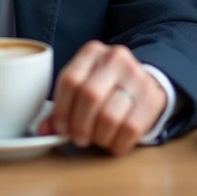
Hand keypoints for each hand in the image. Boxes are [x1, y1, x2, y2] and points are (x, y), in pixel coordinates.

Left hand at [39, 41, 166, 155]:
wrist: (143, 82)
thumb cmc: (105, 87)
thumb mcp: (83, 86)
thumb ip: (63, 107)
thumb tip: (44, 130)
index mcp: (92, 52)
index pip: (70, 80)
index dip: (62, 110)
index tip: (61, 127)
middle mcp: (115, 58)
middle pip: (90, 96)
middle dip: (80, 125)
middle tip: (79, 138)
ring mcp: (137, 76)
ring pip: (109, 116)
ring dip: (99, 136)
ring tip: (98, 138)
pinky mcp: (152, 97)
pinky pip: (130, 129)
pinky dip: (117, 143)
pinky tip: (114, 141)